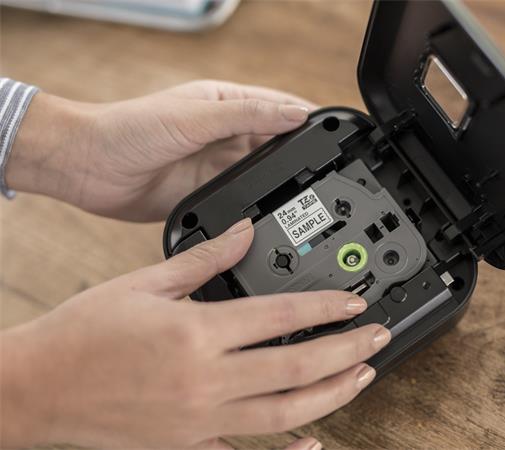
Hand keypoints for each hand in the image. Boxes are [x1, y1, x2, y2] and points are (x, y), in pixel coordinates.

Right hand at [0, 219, 389, 448]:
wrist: (37, 388)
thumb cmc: (83, 334)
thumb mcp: (144, 283)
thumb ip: (203, 259)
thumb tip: (243, 232)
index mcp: (196, 332)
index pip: (280, 314)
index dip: (326, 306)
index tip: (355, 302)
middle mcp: (205, 380)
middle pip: (296, 366)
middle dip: (347, 350)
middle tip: (379, 337)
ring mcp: (200, 420)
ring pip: (285, 413)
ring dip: (332, 395)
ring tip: (362, 376)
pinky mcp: (188, 445)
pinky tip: (314, 445)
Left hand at [6, 80, 314, 220]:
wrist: (87, 168)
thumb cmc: (129, 129)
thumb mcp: (195, 116)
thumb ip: (247, 116)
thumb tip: (295, 116)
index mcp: (225, 105)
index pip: (279, 109)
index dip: (309, 119)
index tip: (337, 133)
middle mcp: (225, 135)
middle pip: (277, 145)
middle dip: (302, 156)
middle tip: (330, 170)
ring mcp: (217, 166)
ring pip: (263, 176)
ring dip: (282, 183)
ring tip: (309, 194)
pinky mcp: (207, 195)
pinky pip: (242, 200)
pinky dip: (259, 206)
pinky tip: (274, 213)